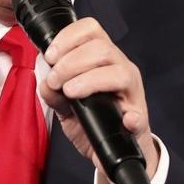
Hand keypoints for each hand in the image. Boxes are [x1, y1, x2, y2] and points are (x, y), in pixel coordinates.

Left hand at [38, 18, 159, 183]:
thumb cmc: (93, 121)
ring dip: (88, 80)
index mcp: (103, 60)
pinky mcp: (138, 120)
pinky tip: (123, 120)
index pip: (91, 30)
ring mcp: (132, 93)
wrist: (114, 152)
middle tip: (55, 80)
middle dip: (70, 62)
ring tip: (70, 92)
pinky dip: (131, 117)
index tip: (50, 55)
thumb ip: (54, 93)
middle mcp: (120, 69)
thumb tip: (45, 83)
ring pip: (118, 72)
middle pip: (102, 48)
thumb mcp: (66, 106)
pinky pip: (138, 115)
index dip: (68, 37)